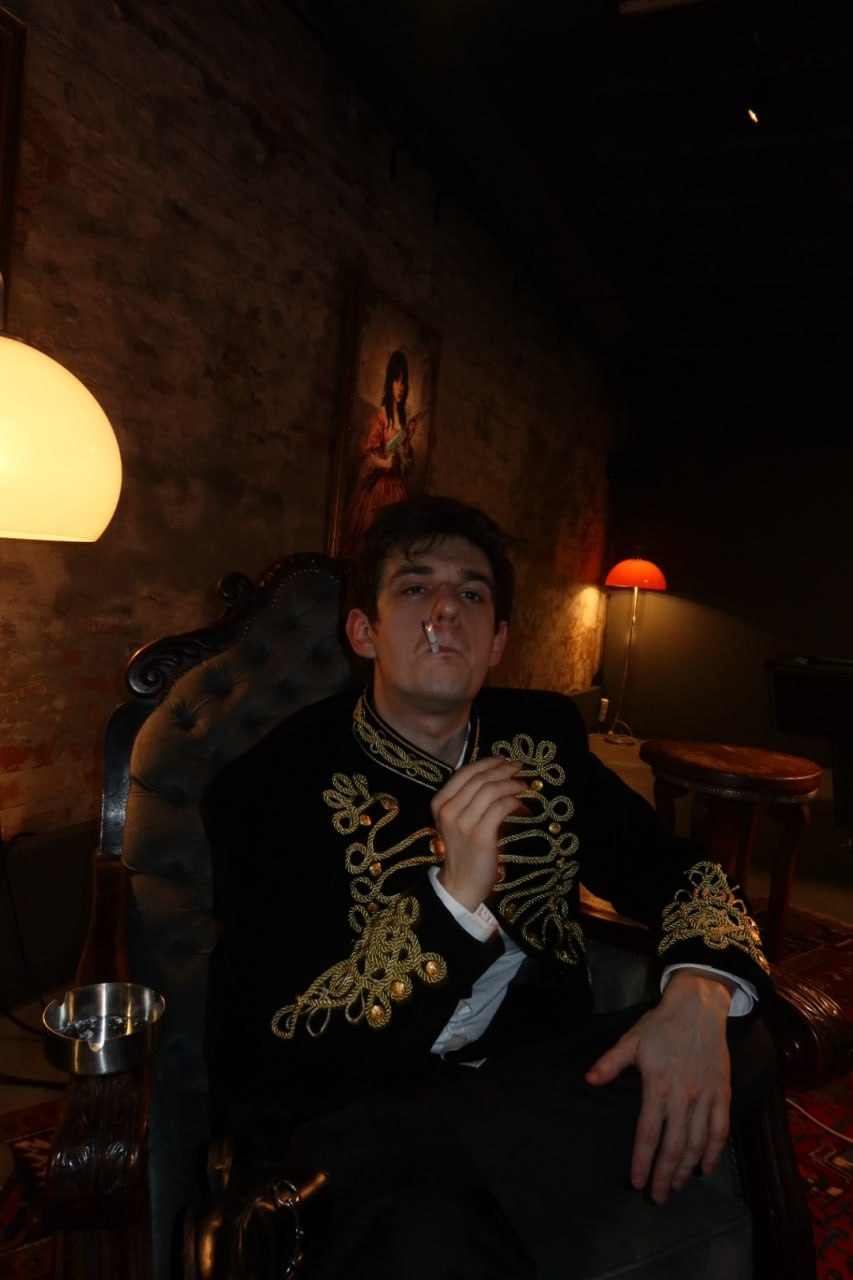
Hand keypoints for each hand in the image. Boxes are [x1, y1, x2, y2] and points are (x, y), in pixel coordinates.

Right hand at [431, 755, 522, 910]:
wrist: (461, 883)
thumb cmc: (463, 849)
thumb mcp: (456, 820)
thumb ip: (467, 799)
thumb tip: (495, 774)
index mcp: (439, 803)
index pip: (464, 773)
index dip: (486, 763)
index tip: (503, 759)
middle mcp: (448, 810)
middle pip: (479, 779)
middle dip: (502, 769)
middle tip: (519, 766)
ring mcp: (463, 823)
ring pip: (491, 790)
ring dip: (511, 784)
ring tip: (523, 784)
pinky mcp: (480, 835)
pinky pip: (501, 807)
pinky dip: (515, 801)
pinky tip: (522, 804)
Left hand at [585, 969, 733, 1203]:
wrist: (698, 1008)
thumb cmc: (661, 1025)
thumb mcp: (631, 1040)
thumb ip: (610, 1063)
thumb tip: (589, 1080)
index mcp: (658, 1087)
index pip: (648, 1134)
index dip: (642, 1161)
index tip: (637, 1182)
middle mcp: (684, 1098)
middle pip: (674, 1147)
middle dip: (665, 1176)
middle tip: (658, 1197)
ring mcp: (706, 1097)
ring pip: (697, 1143)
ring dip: (687, 1169)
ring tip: (676, 1186)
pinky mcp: (723, 1094)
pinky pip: (720, 1130)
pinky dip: (714, 1151)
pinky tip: (706, 1166)